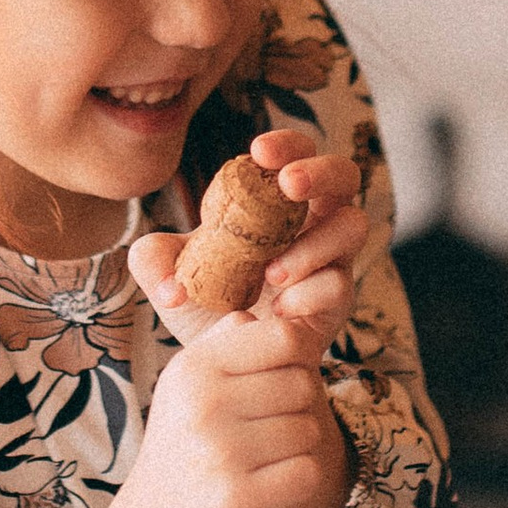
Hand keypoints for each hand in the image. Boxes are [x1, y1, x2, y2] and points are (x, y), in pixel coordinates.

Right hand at [115, 293, 348, 507]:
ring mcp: (220, 454)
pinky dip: (298, 479)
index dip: (296, 354)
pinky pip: (307, 473)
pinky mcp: (240, 498)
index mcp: (194, 368)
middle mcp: (203, 406)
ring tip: (261, 455)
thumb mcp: (189, 382)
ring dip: (296, 445)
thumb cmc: (184, 438)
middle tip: (265, 426)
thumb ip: (224, 342)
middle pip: (303, 383)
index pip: (283, 336)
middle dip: (296, 405)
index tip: (280, 375)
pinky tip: (268, 482)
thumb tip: (255, 316)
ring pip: (309, 430)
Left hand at [129, 136, 365, 353]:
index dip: (285, 145)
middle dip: (321, 172)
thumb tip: (160, 266)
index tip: (258, 152)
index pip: (295, 154)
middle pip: (343, 174)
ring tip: (271, 274)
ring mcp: (330, 258)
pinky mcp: (337, 299)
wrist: (227, 362)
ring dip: (313, 243)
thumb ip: (154, 260)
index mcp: (275, 201)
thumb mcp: (172, 278)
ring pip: (352, 226)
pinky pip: (339, 283)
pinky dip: (309, 293)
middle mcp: (312, 221)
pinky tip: (279, 309)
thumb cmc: (207, 306)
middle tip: (289, 185)